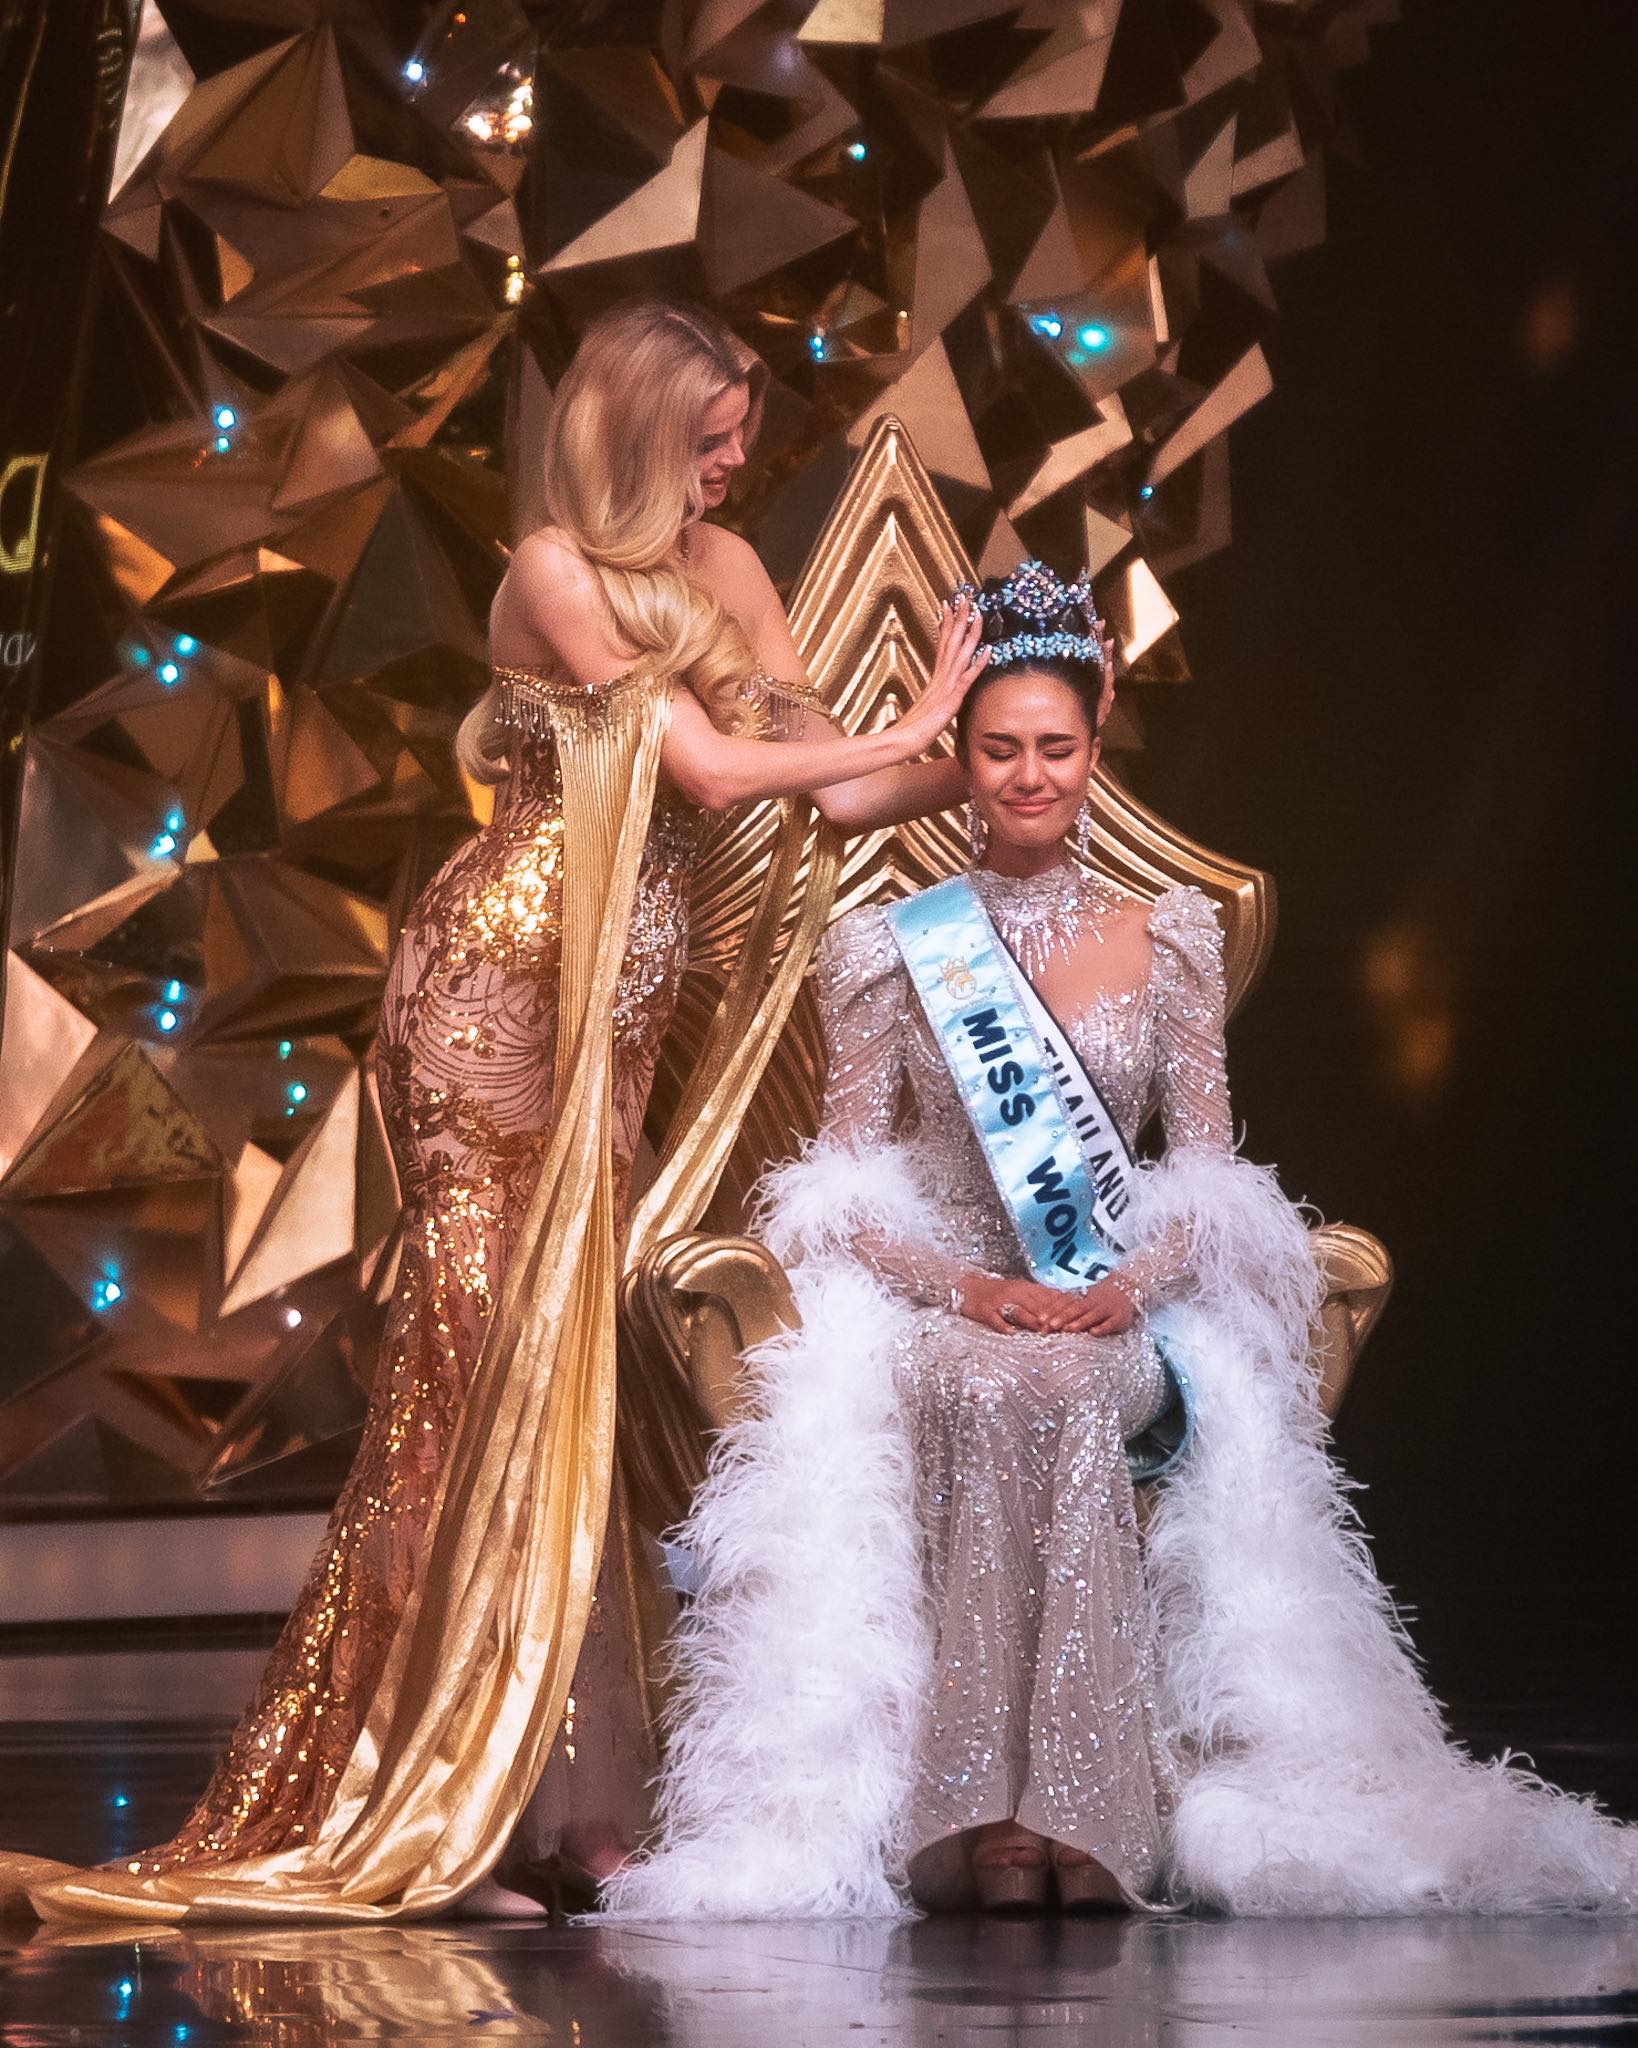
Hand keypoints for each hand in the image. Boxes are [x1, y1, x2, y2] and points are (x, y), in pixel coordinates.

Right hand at [897, 594, 987, 754]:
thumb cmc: (910, 730)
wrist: (901, 741)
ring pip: (960, 653)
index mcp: (935, 678)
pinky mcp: (952, 699)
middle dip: (958, 618)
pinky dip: (978, 663)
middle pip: (951, 641)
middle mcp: (940, 677)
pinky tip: (987, 650)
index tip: (948, 605)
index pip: (942, 645)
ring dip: (969, 632)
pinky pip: (967, 678)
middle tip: (963, 596)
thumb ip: (931, 700)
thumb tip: (933, 697)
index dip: (946, 624)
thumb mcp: (925, 710)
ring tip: (976, 611)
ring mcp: (946, 686)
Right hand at [957, 1272, 1065, 1334]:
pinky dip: (1002, 1325)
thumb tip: (1066, 1307)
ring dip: (1031, 1320)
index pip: (1048, 1297)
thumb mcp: (1022, 1292)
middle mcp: (1015, 1292)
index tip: (1076, 1318)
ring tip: (1042, 1331)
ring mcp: (999, 1301)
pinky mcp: (985, 1310)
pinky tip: (1010, 1333)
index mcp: (1026, 1288)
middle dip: (1051, 1316)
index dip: (1062, 1308)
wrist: (968, 1288)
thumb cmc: (999, 1293)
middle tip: (1064, 1329)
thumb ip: (1041, 1299)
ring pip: (1018, 1310)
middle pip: (1036, 1304)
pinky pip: (995, 1318)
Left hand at [1034, 1275, 1137, 1337]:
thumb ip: (1064, 1303)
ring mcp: (1107, 1308)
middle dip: (1062, 1317)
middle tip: (1049, 1326)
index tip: (1039, 1319)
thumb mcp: (1082, 1297)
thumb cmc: (1098, 1298)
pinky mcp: (1119, 1317)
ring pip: (1091, 1315)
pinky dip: (1102, 1328)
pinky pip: (1110, 1323)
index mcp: (1081, 1295)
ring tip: (1068, 1329)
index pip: (1064, 1302)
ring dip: (1079, 1322)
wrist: (1128, 1290)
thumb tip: (1040, 1312)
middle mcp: (1093, 1300)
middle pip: (1075, 1308)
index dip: (1052, 1310)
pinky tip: (1094, 1333)